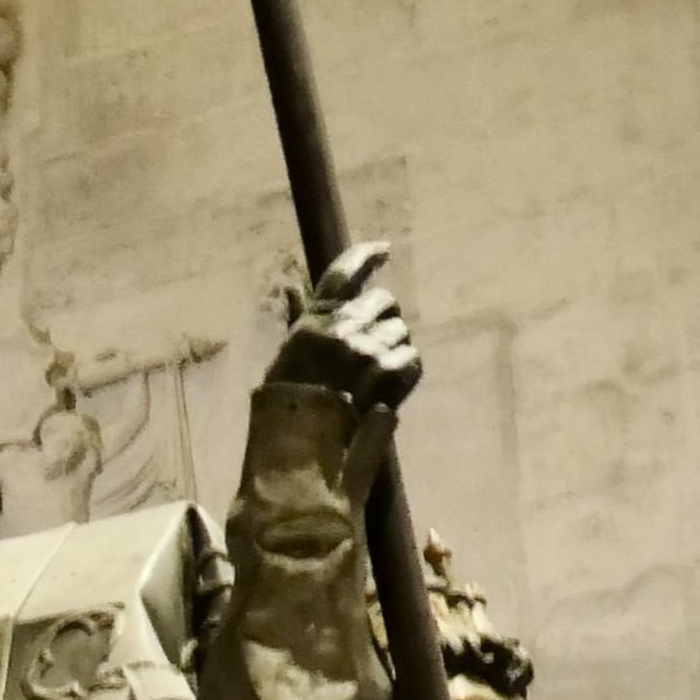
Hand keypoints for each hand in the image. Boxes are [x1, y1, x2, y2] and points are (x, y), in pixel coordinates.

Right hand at [266, 243, 421, 417]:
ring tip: (374, 375)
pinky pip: (412, 359)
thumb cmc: (289, 405)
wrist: (302, 448)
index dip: (366, 256)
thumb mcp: (287, 357)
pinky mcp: (389, 374)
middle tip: (372, 346)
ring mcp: (368, 351)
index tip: (384, 251)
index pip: (343, 273)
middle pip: (385, 301)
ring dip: (393, 349)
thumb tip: (291, 288)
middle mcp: (343, 328)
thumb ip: (299, 320)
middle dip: (383, 319)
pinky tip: (387, 388)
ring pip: (401, 331)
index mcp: (315, 321)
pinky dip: (404, 373)